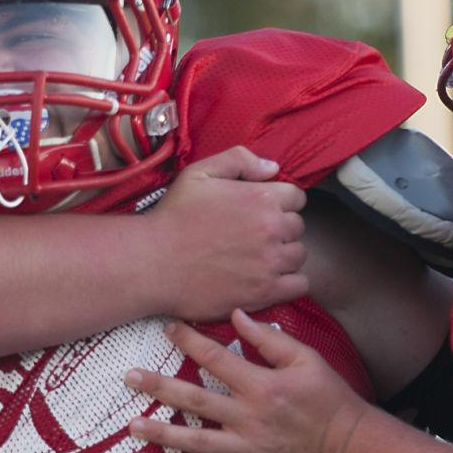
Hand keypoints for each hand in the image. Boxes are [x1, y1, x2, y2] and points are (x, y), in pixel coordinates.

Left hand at [123, 308, 370, 452]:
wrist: (352, 446)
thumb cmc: (330, 398)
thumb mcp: (306, 359)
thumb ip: (268, 338)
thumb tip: (235, 315)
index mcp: (261, 385)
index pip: (214, 358)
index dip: (188, 340)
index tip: (166, 328)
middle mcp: (249, 418)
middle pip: (194, 399)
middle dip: (158, 386)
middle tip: (129, 377)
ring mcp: (248, 451)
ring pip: (197, 442)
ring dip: (162, 435)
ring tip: (132, 427)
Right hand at [148, 146, 307, 318]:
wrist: (153, 262)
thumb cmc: (173, 217)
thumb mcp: (199, 173)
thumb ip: (239, 160)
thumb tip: (272, 168)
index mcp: (261, 197)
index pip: (297, 197)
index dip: (280, 202)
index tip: (261, 211)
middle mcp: (272, 229)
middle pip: (298, 227)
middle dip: (281, 229)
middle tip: (255, 236)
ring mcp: (270, 263)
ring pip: (299, 255)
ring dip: (285, 255)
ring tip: (260, 258)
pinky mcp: (264, 293)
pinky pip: (299, 285)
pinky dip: (289, 282)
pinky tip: (269, 278)